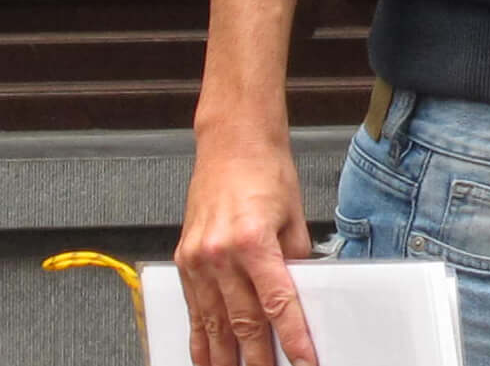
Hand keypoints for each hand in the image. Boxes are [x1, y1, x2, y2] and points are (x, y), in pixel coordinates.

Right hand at [177, 124, 317, 365]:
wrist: (232, 144)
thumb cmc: (265, 172)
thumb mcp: (294, 218)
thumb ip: (296, 261)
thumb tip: (301, 296)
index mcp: (252, 241)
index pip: (277, 303)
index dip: (292, 338)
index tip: (304, 360)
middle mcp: (219, 254)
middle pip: (242, 321)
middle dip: (258, 358)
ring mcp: (197, 260)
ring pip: (213, 323)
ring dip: (225, 358)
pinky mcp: (185, 260)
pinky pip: (193, 309)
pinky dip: (200, 338)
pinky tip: (206, 357)